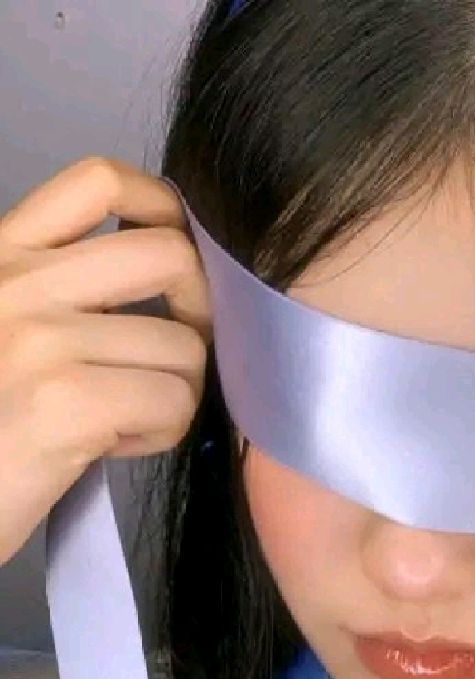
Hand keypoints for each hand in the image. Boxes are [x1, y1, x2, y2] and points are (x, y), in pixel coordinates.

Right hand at [0, 156, 211, 566]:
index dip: (164, 209)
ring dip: (175, 391)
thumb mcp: (9, 332)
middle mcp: (18, 282)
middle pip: (171, 255)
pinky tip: (114, 445)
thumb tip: (174, 283)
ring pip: (184, 345)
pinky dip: (161, 431)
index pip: (100, 180)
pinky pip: (173, 400)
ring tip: (125, 417)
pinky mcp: (64, 399)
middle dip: (198, 310)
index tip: (176, 261)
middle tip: (169, 355)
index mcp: (3, 258)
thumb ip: (66, 294)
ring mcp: (39, 337)